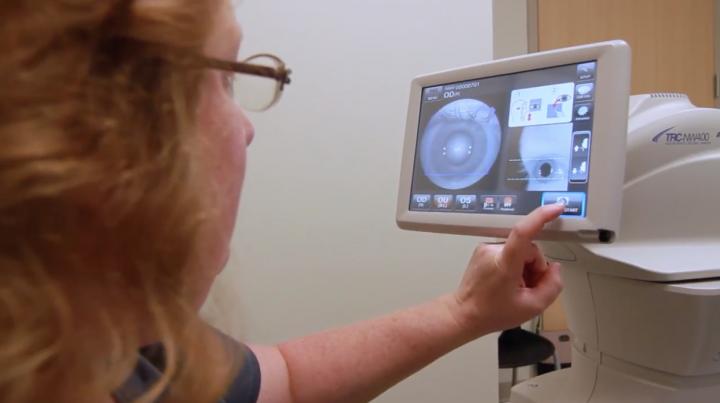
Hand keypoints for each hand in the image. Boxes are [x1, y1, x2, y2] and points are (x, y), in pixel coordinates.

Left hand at [449, 204, 564, 335]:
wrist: (464, 314)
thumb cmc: (493, 312)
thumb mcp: (533, 307)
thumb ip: (552, 285)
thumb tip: (555, 268)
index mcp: (505, 263)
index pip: (523, 232)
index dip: (541, 216)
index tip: (556, 208)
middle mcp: (493, 250)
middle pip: (529, 248)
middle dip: (535, 266)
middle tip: (528, 288)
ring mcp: (486, 248)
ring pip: (520, 250)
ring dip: (525, 267)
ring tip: (516, 287)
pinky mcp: (483, 250)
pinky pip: (509, 251)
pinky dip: (514, 265)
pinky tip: (508, 281)